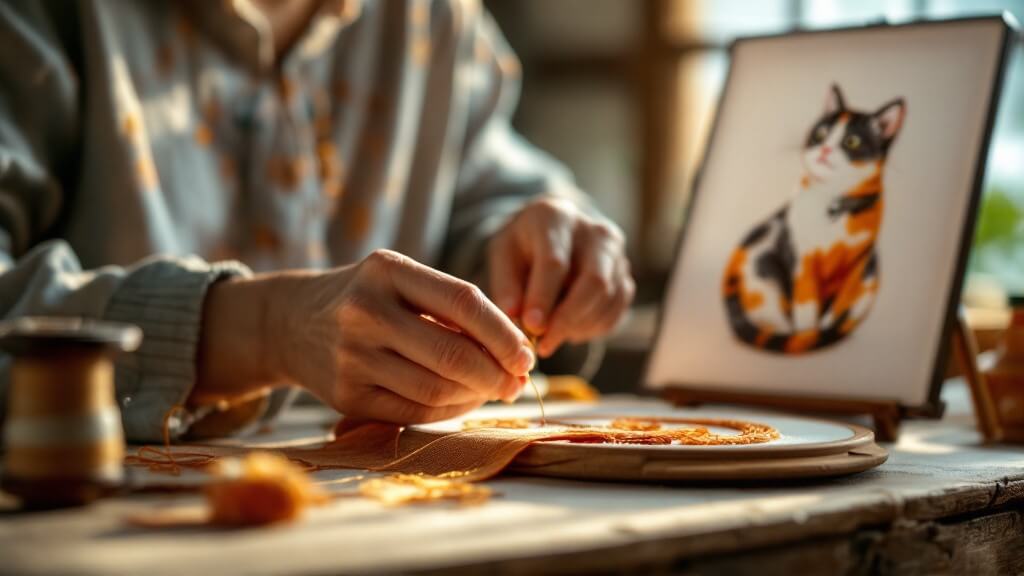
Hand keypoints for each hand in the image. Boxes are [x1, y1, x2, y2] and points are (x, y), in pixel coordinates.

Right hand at [198, 250, 534, 423]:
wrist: (288, 323)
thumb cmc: (365, 297)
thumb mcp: (399, 280)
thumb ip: (450, 307)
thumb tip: (515, 352)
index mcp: (387, 270)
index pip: (464, 302)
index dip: (504, 333)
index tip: (527, 354)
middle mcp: (365, 311)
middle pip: (454, 354)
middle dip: (497, 374)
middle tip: (517, 382)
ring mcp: (352, 357)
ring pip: (437, 389)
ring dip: (476, 395)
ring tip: (491, 389)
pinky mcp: (345, 396)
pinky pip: (414, 412)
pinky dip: (449, 411)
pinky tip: (461, 401)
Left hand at [487, 197, 634, 357]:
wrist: (552, 234)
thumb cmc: (523, 247)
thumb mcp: (502, 256)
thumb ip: (507, 286)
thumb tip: (516, 318)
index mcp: (556, 218)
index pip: (556, 262)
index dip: (544, 298)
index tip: (531, 327)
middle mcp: (594, 231)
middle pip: (594, 281)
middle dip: (568, 319)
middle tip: (545, 345)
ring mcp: (615, 253)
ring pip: (609, 298)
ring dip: (580, 326)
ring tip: (552, 337)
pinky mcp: (625, 274)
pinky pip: (617, 309)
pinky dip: (594, 328)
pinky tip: (571, 330)